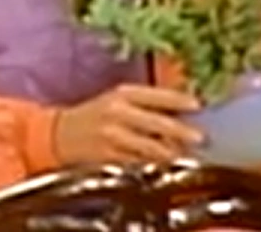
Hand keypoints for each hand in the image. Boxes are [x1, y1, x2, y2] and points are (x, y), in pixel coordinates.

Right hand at [54, 83, 202, 164]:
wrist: (60, 134)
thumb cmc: (96, 115)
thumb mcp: (117, 100)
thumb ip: (146, 104)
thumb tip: (181, 111)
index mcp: (122, 94)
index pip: (156, 95)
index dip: (179, 99)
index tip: (198, 105)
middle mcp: (118, 112)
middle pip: (157, 123)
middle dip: (182, 131)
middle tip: (201, 138)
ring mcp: (113, 136)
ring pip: (150, 147)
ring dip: (172, 153)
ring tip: (187, 156)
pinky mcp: (109, 157)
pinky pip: (138, 163)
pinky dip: (154, 165)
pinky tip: (165, 166)